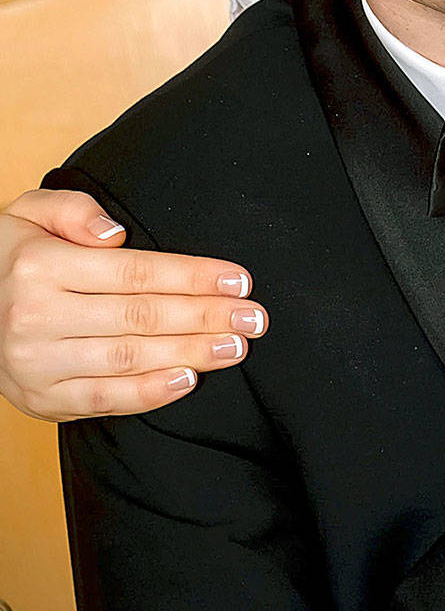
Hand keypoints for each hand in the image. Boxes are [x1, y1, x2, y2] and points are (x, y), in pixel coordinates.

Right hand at [0, 190, 267, 420]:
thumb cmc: (9, 256)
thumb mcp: (27, 213)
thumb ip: (71, 210)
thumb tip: (115, 234)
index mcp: (40, 267)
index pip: (135, 273)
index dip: (192, 277)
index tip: (238, 280)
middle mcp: (35, 317)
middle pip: (141, 317)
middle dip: (206, 317)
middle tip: (254, 317)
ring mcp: (36, 365)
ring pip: (130, 359)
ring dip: (190, 353)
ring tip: (235, 347)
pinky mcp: (40, 400)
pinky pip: (103, 400)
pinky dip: (150, 394)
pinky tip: (189, 380)